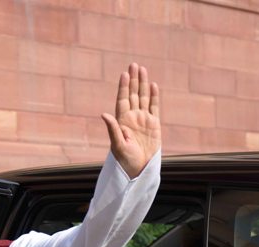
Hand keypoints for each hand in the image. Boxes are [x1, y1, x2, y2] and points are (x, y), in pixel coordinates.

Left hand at [102, 63, 160, 177]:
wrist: (138, 170)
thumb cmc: (125, 161)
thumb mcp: (118, 145)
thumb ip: (112, 129)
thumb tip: (104, 114)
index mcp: (121, 122)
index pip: (122, 100)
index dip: (123, 87)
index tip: (124, 74)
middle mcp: (132, 118)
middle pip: (133, 95)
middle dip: (133, 80)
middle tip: (133, 64)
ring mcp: (143, 120)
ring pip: (143, 98)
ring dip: (142, 84)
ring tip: (142, 69)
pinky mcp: (154, 125)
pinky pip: (154, 107)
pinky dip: (153, 96)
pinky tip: (152, 85)